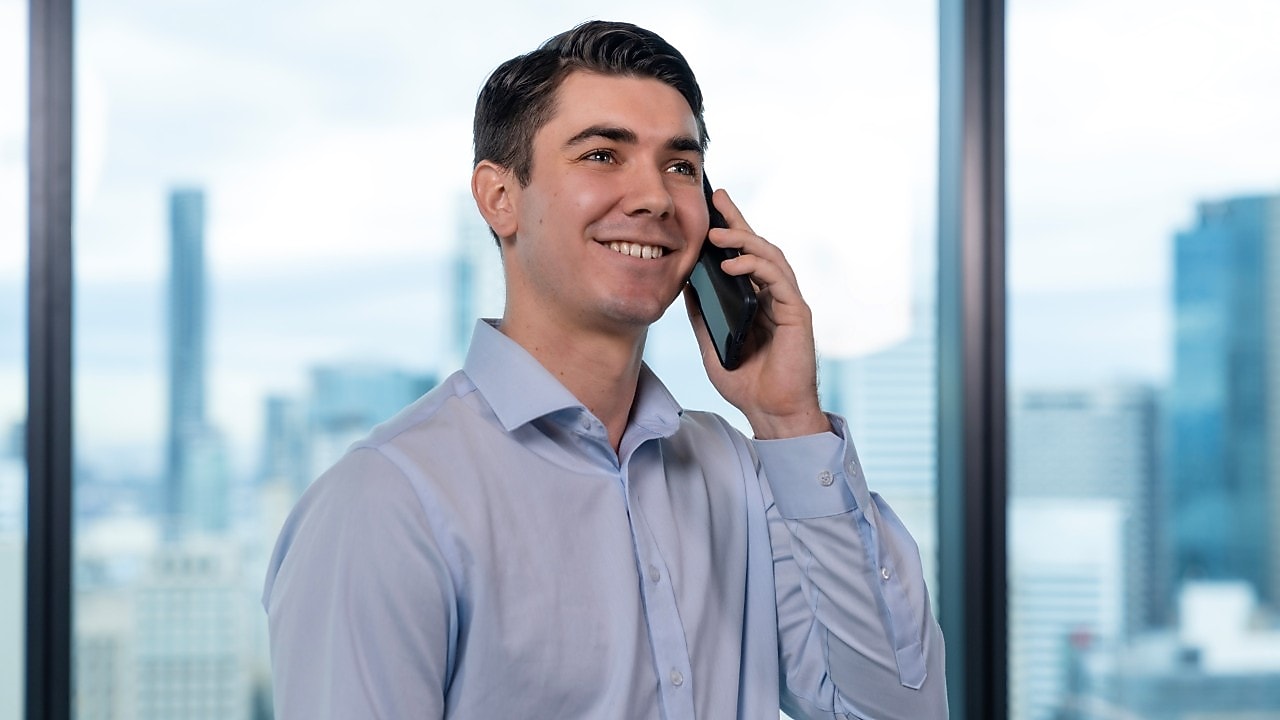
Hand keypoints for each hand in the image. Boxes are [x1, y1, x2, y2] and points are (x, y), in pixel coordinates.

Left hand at [686, 188, 830, 438]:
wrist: (770, 411)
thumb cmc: (745, 381)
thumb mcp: (711, 341)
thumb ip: (702, 312)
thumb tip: (685, 281)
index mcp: (756, 299)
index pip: (743, 256)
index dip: (730, 228)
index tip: (712, 204)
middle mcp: (774, 295)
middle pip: (758, 246)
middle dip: (737, 220)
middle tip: (717, 198)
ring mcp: (787, 302)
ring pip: (770, 257)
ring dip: (744, 240)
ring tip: (717, 234)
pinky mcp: (797, 313)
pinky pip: (779, 279)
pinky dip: (756, 267)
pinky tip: (733, 265)